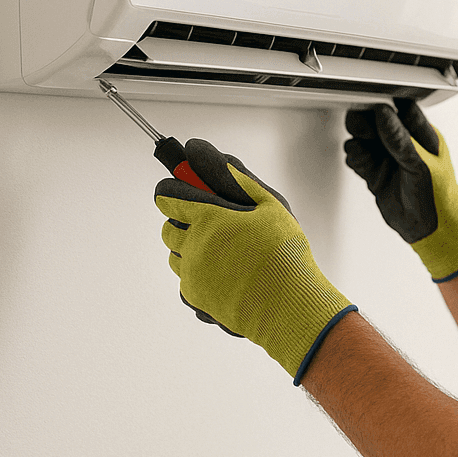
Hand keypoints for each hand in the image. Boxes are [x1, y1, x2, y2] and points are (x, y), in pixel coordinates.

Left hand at [154, 139, 354, 380]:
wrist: (289, 305)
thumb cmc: (285, 253)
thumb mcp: (269, 204)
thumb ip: (232, 175)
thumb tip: (198, 152)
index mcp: (209, 217)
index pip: (168, 196)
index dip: (174, 189)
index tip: (184, 190)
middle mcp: (193, 244)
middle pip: (168, 226)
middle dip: (184, 222)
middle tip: (214, 225)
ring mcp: (191, 272)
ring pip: (175, 254)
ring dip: (190, 249)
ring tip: (224, 254)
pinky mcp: (193, 297)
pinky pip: (184, 279)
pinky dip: (199, 274)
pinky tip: (226, 276)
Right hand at [343, 99, 457, 281]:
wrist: (433, 231)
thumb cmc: (440, 198)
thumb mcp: (421, 165)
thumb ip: (400, 140)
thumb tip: (384, 114)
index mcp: (424, 136)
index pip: (401, 110)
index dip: (384, 105)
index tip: (369, 105)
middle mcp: (405, 145)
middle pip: (377, 123)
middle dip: (365, 123)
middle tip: (360, 129)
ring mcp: (390, 159)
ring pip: (365, 140)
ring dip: (359, 142)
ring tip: (361, 151)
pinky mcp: (377, 174)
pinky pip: (360, 158)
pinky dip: (355, 158)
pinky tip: (359, 163)